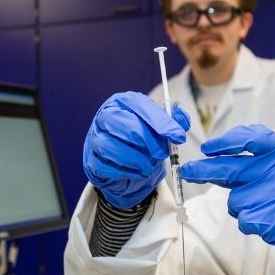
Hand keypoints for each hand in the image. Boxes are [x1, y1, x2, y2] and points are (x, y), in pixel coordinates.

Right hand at [83, 91, 189, 208]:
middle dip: (151, 143)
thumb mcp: (158, 126)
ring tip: (149, 165)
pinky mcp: (92, 160)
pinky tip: (136, 172)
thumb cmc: (140, 139)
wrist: (121, 163)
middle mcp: (106, 116)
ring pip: (117, 148)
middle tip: (163, 154)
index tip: (178, 136)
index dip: (161, 122)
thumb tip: (182, 121)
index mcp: (122, 102)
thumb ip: (173, 121)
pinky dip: (127, 172)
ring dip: (139, 160)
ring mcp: (95, 137)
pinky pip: (109, 167)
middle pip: (129, 127)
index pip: (141, 106)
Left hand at [180, 124, 274, 269]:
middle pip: (228, 168)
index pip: (252, 137)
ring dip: (243, 206)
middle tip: (188, 171)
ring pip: (234, 200)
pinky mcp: (264, 220)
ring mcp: (270, 196)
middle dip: (203, 170)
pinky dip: (252, 223)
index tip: (208, 148)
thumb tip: (224, 156)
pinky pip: (243, 219)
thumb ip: (266, 158)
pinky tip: (272, 221)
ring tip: (269, 208)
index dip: (225, 142)